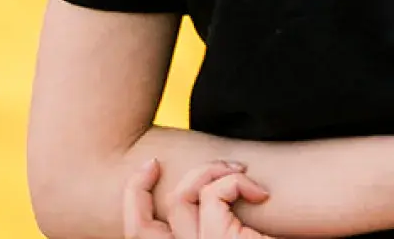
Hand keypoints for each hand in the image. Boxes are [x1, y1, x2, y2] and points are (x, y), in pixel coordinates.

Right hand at [122, 159, 273, 238]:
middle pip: (141, 225)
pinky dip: (236, 181)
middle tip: (159, 163)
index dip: (133, 200)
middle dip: (142, 186)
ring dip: (206, 173)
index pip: (140, 236)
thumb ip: (215, 223)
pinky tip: (261, 194)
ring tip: (237, 174)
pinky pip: (216, 194)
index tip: (150, 168)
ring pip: (179, 199)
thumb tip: (210, 195)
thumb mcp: (232, 237)